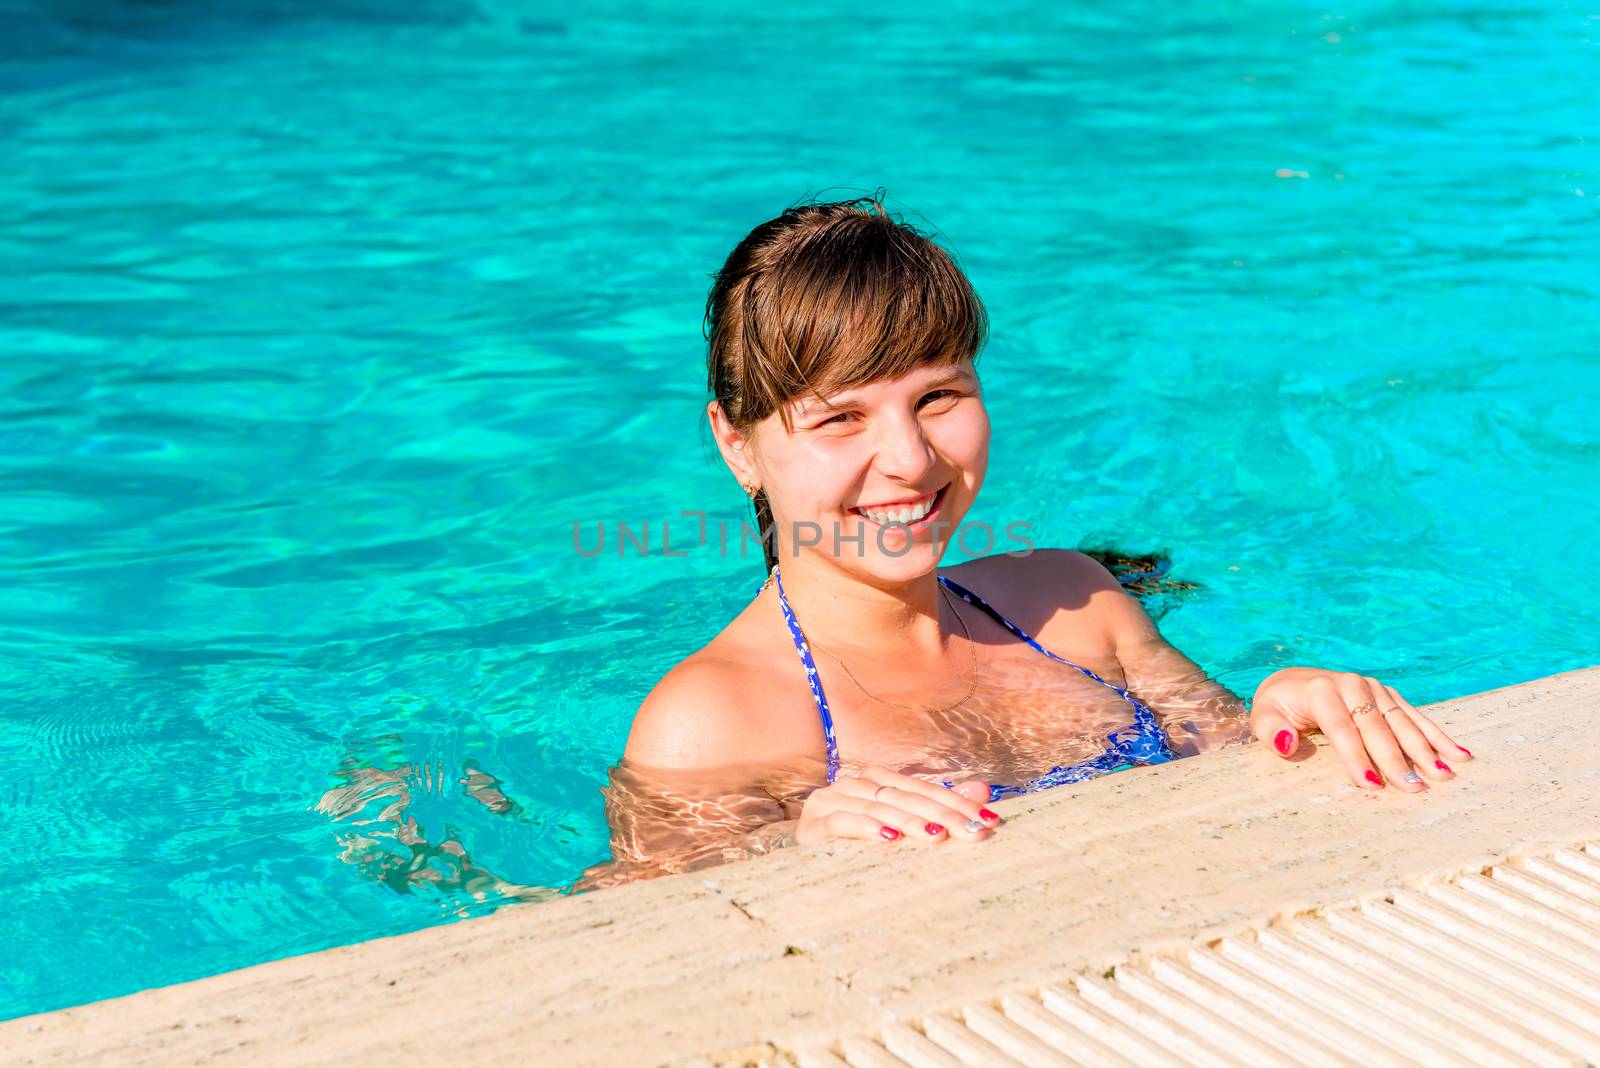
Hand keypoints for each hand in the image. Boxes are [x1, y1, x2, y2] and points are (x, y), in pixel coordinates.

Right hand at [794, 765, 1002, 845]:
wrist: (806, 875)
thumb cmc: (860, 852)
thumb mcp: (905, 829)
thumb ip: (940, 807)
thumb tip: (983, 789)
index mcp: (875, 780)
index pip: (922, 788)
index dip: (956, 802)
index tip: (988, 819)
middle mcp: (852, 785)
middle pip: (904, 796)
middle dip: (942, 814)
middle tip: (974, 832)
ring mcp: (828, 803)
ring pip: (877, 805)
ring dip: (909, 820)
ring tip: (938, 835)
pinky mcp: (811, 827)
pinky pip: (841, 822)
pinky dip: (866, 828)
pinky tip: (889, 839)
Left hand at [1249, 667, 1472, 791]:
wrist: (1292, 681)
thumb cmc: (1278, 707)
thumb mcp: (1263, 716)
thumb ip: (1270, 731)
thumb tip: (1288, 744)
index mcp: (1322, 690)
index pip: (1342, 729)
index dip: (1357, 758)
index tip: (1372, 785)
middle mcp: (1352, 685)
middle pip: (1377, 727)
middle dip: (1397, 759)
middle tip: (1415, 789)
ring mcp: (1374, 688)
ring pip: (1402, 721)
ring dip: (1425, 749)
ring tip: (1445, 775)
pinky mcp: (1387, 694)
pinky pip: (1414, 716)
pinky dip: (1437, 735)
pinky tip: (1459, 754)